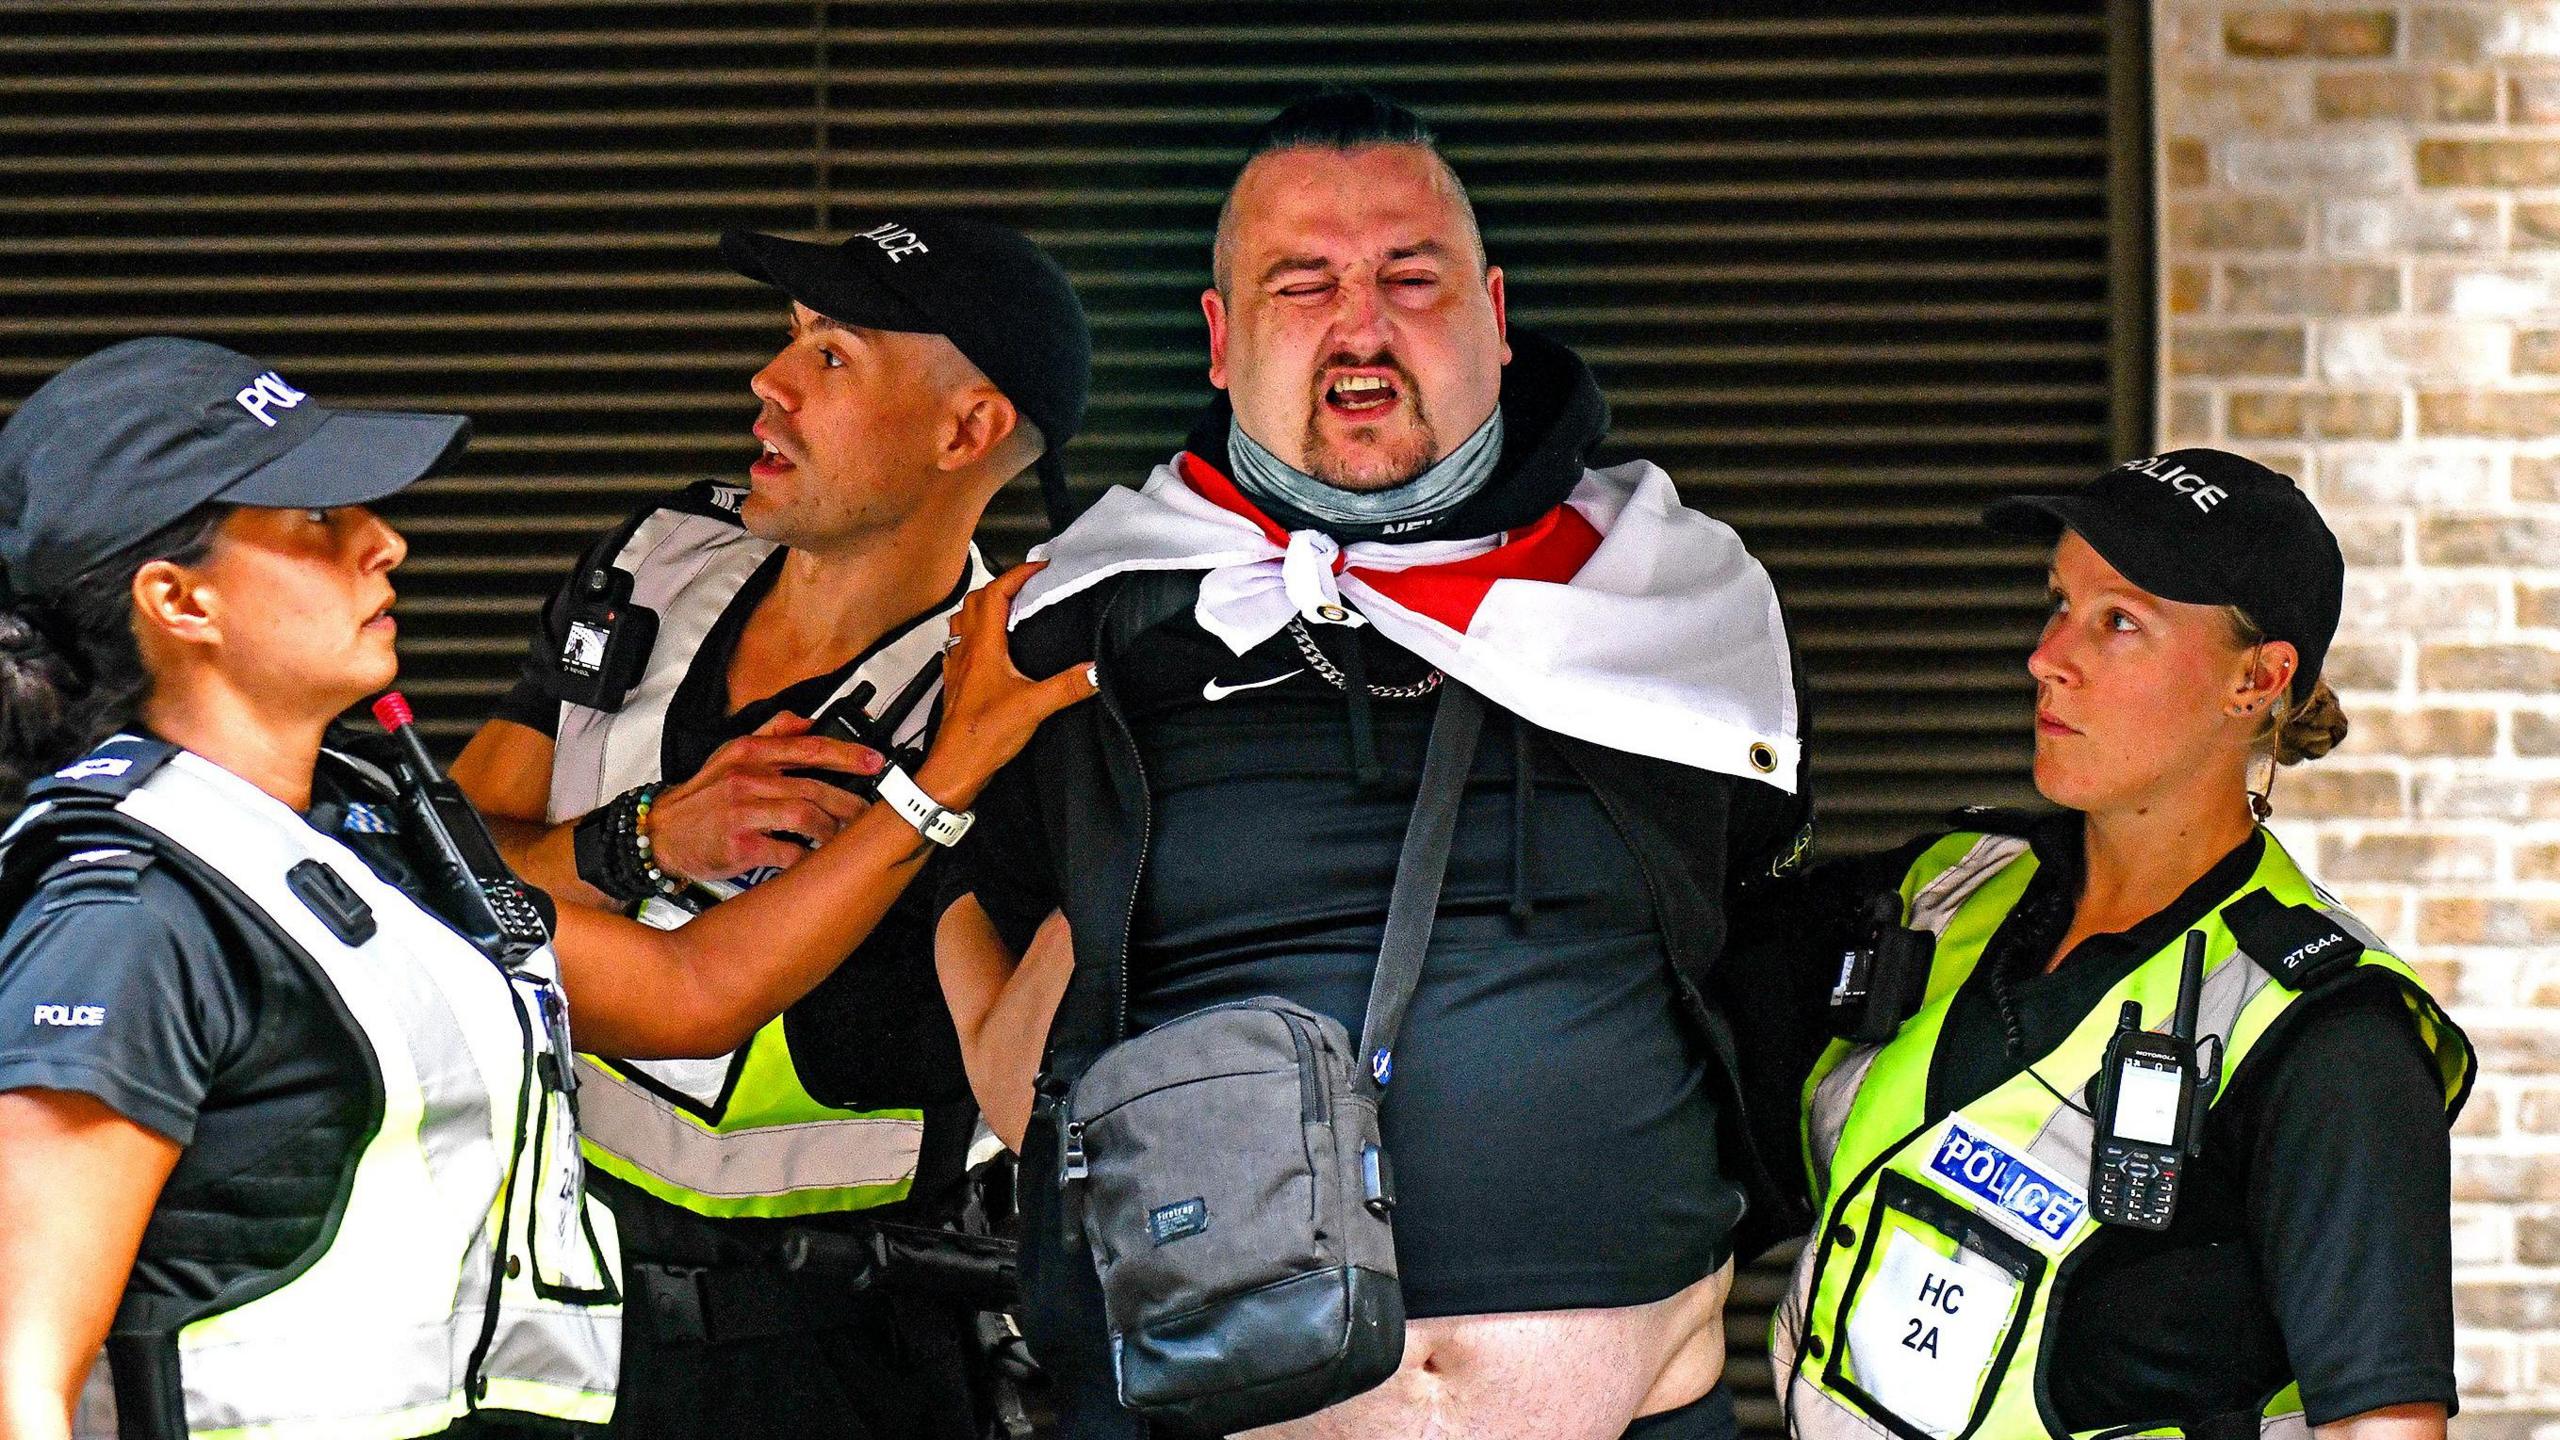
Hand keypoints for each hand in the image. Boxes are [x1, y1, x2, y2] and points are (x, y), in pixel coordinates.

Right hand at [642, 712, 884, 881]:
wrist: (658, 835)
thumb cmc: (699, 800)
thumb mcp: (728, 755)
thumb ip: (770, 733)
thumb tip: (806, 720)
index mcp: (749, 753)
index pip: (809, 747)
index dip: (848, 755)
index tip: (875, 762)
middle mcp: (748, 779)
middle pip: (815, 788)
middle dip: (850, 803)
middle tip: (868, 814)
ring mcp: (743, 812)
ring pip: (807, 817)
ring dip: (832, 831)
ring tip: (844, 839)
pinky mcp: (740, 845)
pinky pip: (788, 853)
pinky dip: (807, 858)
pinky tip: (815, 860)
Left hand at [918, 562, 1098, 808]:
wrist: (954, 767)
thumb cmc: (980, 738)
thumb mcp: (1033, 708)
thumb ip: (1067, 686)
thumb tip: (1095, 671)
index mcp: (983, 647)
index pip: (995, 594)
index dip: (1016, 575)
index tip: (1038, 568)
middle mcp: (966, 652)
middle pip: (975, 602)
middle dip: (1000, 585)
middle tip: (1024, 584)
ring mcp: (958, 668)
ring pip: (962, 622)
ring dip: (981, 607)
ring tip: (1004, 608)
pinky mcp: (956, 686)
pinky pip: (959, 647)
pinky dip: (973, 636)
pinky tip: (987, 649)